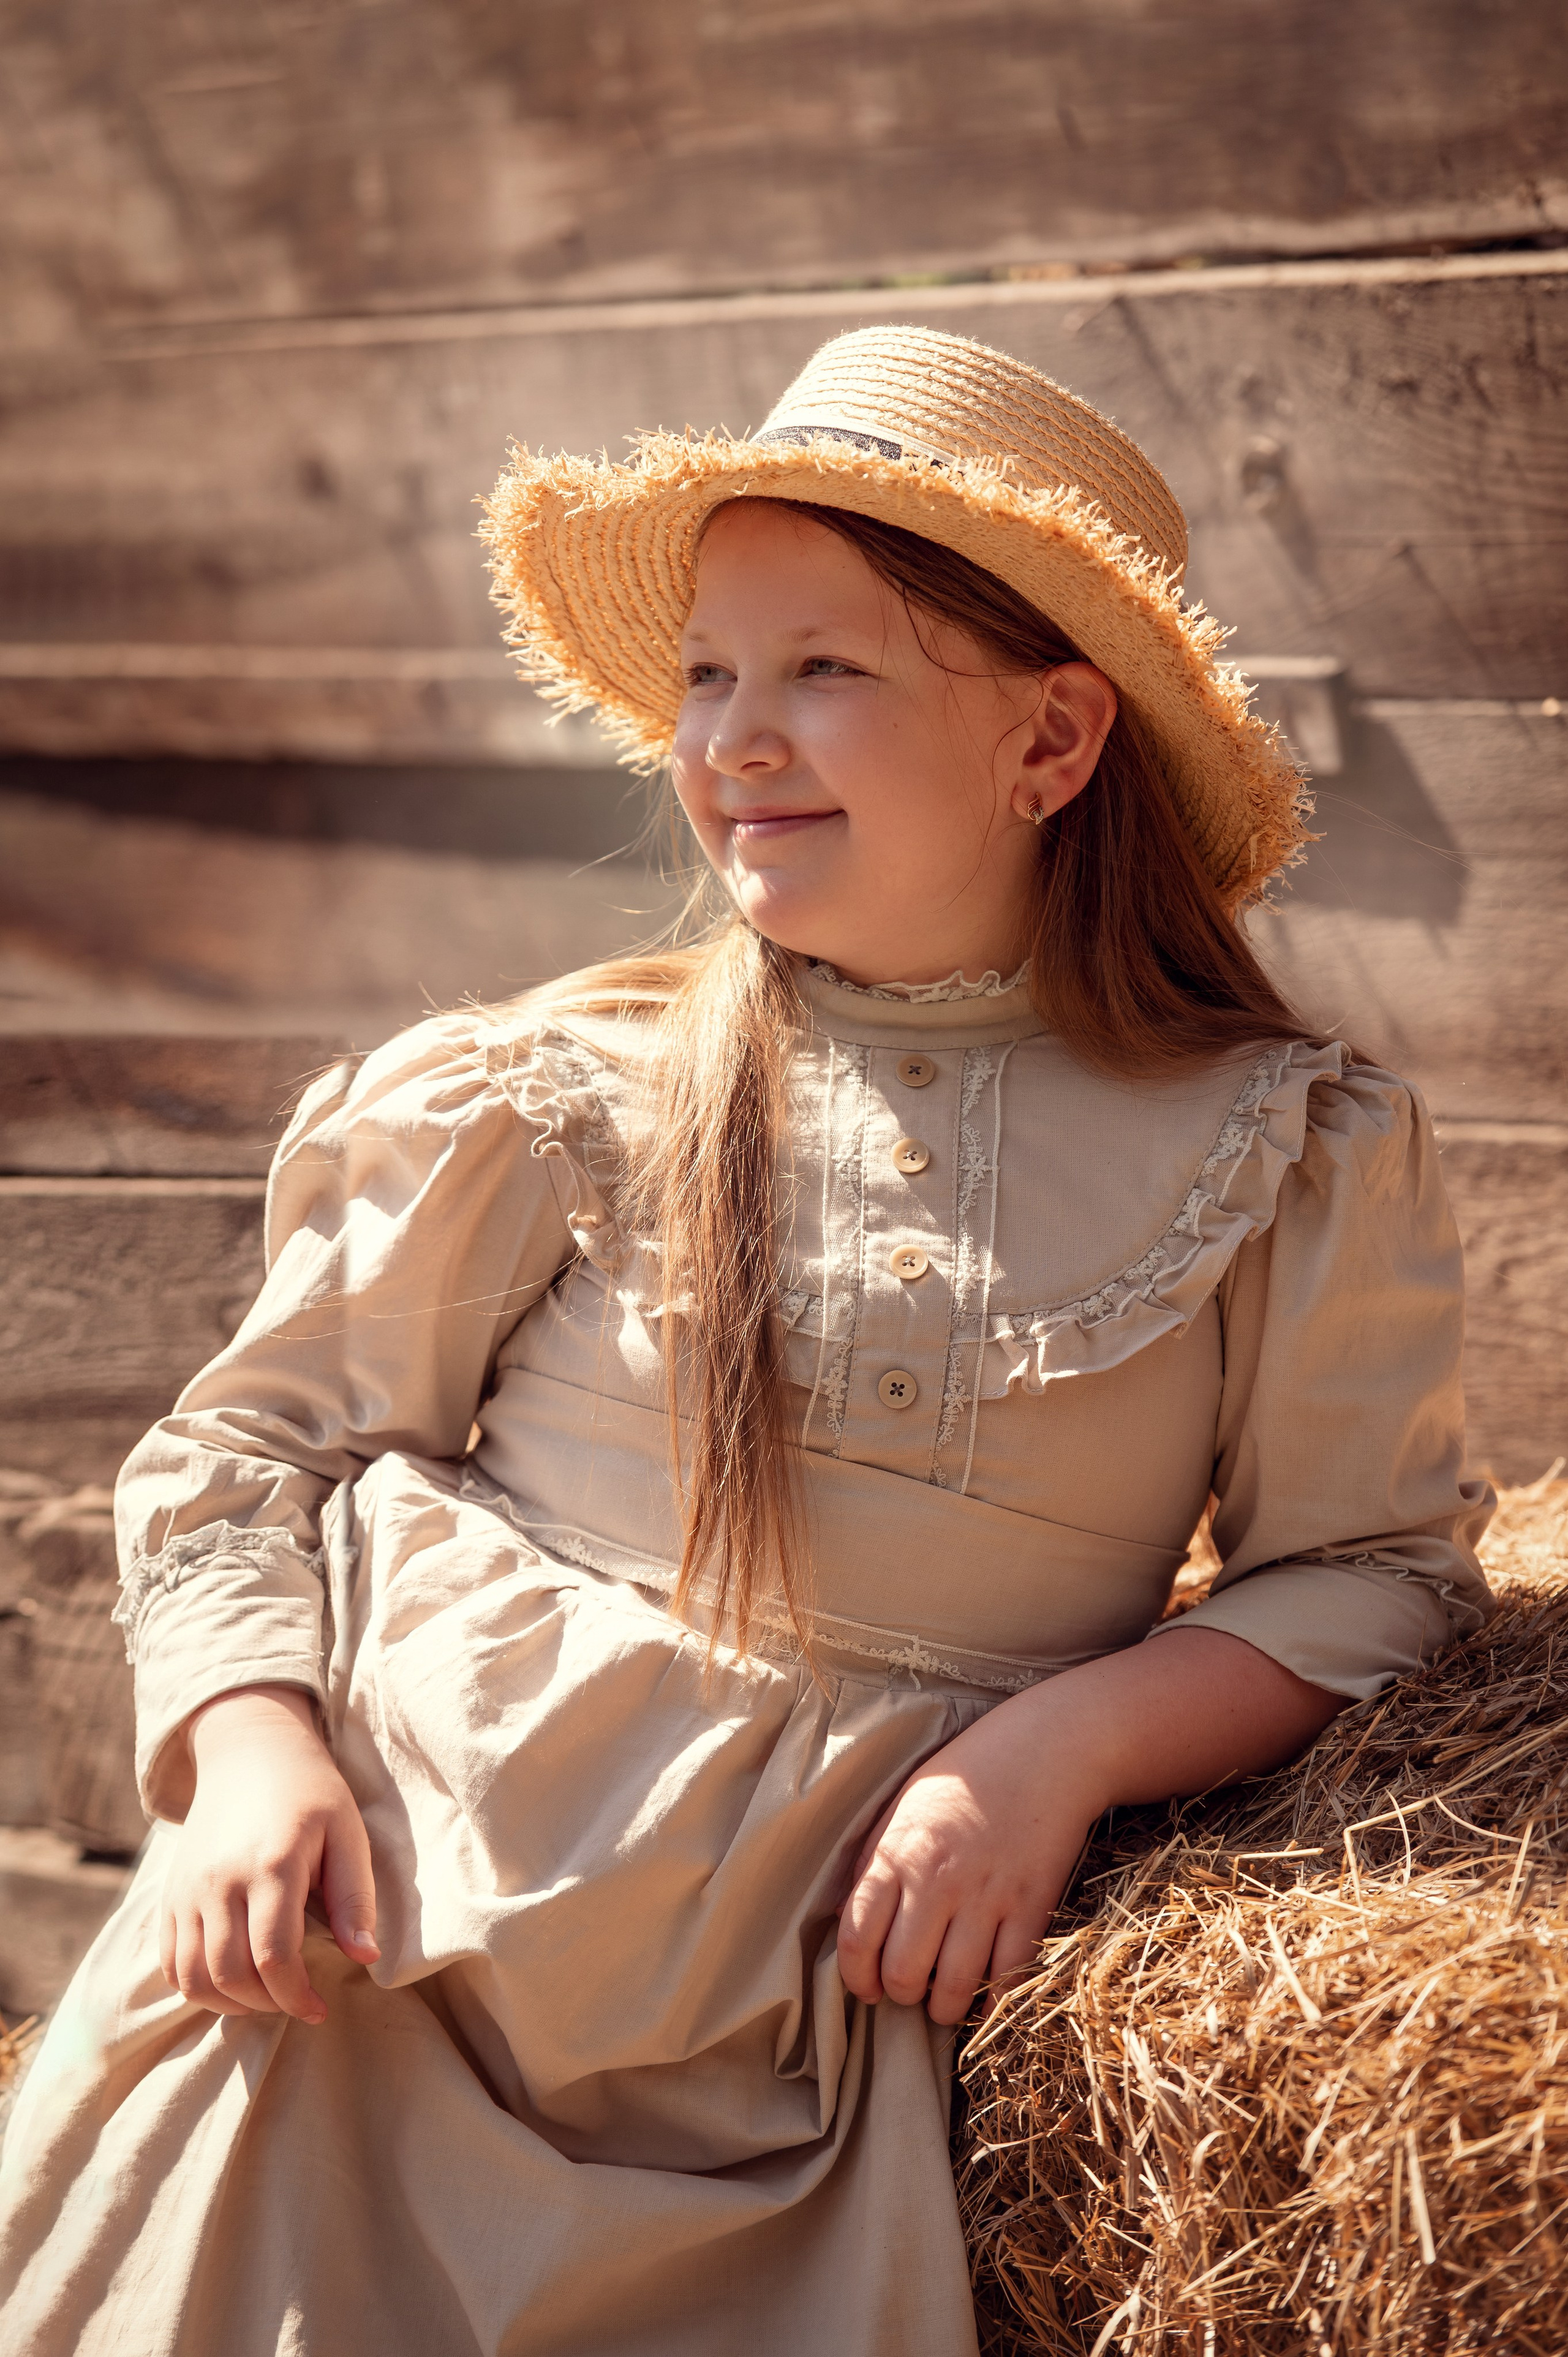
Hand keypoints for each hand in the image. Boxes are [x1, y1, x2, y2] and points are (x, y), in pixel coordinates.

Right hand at [160, 1684, 378, 2025]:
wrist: (249, 1752)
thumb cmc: (310, 1793)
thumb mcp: (348, 1833)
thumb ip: (355, 1898)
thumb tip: (366, 1958)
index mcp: (272, 1864)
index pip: (275, 1956)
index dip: (297, 1997)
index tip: (319, 2009)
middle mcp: (220, 1880)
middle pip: (230, 1974)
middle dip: (267, 2005)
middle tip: (295, 2002)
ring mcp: (187, 1889)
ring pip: (194, 1977)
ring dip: (230, 2004)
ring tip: (266, 1995)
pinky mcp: (169, 1894)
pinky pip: (170, 1963)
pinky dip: (197, 1986)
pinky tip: (232, 1981)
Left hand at [836, 1684, 1097, 2025]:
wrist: (1044, 1750)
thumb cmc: (965, 1776)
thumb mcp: (902, 1806)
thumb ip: (873, 1861)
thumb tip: (847, 1918)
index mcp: (897, 1853)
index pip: (857, 1936)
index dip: (855, 1977)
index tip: (864, 1987)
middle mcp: (937, 1881)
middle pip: (904, 1973)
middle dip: (901, 1995)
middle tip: (909, 1989)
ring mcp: (987, 1897)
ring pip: (955, 1987)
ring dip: (945, 2009)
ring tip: (944, 2001)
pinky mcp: (1032, 1906)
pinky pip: (1009, 1977)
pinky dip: (995, 2001)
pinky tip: (987, 1997)